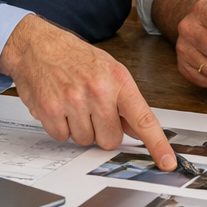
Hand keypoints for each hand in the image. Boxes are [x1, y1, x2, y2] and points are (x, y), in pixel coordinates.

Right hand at [0, 14, 175, 168]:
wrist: (38, 44)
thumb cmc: (75, 57)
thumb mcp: (109, 70)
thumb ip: (126, 102)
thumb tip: (140, 131)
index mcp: (118, 80)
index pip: (143, 118)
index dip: (157, 144)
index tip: (168, 162)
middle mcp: (98, 91)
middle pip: (111, 140)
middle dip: (102, 131)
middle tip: (92, 110)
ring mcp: (73, 101)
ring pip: (85, 141)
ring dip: (79, 128)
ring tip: (73, 104)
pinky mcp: (50, 110)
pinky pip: (62, 138)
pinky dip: (60, 127)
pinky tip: (59, 107)